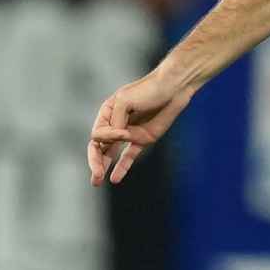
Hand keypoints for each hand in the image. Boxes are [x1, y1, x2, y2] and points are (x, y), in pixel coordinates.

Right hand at [88, 67, 195, 185]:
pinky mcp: (143, 139)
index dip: (108, 138)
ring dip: (103, 166)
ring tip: (97, 181)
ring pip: (110, 153)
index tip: (124, 133)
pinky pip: (128, 156)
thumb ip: (117, 120)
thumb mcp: (125, 100)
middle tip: (96, 176)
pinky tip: (115, 179)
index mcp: (107, 112)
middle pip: (98, 146)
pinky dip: (122, 167)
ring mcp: (129, 133)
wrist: (173, 88)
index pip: (98, 134)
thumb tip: (116, 137)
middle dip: (95, 161)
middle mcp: (115, 124)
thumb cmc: (148, 89)